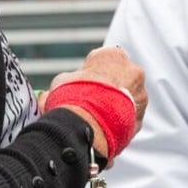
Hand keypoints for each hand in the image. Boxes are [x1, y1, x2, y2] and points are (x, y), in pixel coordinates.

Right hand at [46, 46, 147, 163]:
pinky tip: (101, 132)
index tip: (81, 86)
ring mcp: (140, 96)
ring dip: (113, 108)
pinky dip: (116, 126)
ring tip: (93, 122)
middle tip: (88, 104)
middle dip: (105, 91)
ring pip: (125, 101)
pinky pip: (126, 121)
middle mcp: (133, 71)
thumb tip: (47, 95)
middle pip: (118, 80)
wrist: (89, 125)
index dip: (90, 75)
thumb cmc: (73, 98)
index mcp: (113, 55)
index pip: (103, 60)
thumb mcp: (60, 83)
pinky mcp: (140, 119)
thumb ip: (63, 84)